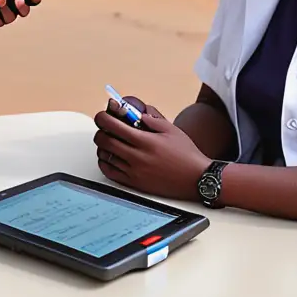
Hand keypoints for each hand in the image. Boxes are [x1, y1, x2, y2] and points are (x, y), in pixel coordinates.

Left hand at [93, 101, 210, 199]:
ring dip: (102, 146)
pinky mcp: (134, 183)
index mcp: (145, 141)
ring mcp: (134, 172)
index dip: (102, 118)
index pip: (112, 126)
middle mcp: (137, 157)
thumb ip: (151, 118)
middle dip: (100, 130)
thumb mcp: (171, 129)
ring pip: (104, 156)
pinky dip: (105, 162)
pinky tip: (110, 157)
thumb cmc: (186, 154)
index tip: (102, 116)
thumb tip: (136, 113)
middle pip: (104, 141)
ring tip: (109, 141)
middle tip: (105, 127)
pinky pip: (110, 172)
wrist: (196, 179)